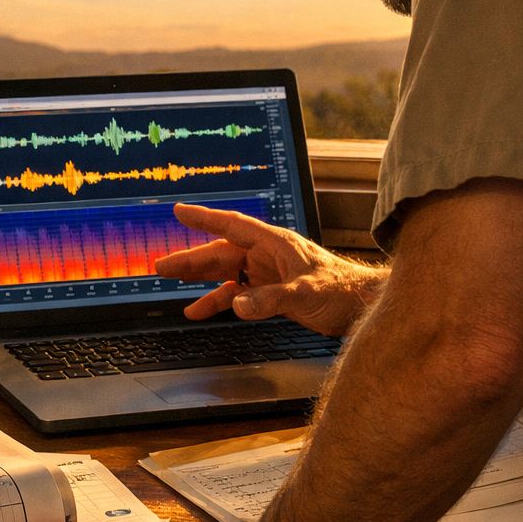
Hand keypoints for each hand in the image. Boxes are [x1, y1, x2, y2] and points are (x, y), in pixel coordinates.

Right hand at [154, 203, 383, 336]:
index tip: (179, 212)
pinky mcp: (269, 292)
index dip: (204, 219)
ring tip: (170, 281)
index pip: (232, 226)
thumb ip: (270, 300)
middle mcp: (266, 255)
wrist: (361, 306)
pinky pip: (236, 293)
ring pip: (224, 272)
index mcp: (274, 244)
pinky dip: (217, 300)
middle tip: (161, 265)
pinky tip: (199, 309)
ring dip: (199, 277)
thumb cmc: (342, 289)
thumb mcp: (306, 292)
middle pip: (221, 253)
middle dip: (191, 258)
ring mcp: (267, 273)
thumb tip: (236, 304)